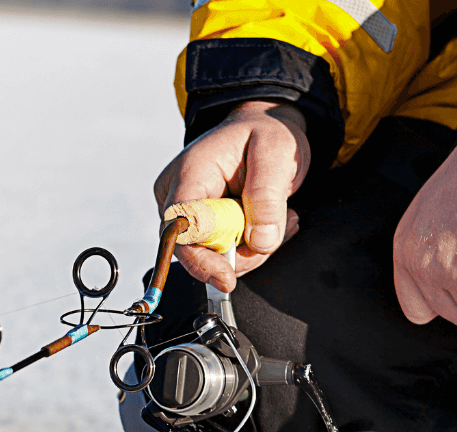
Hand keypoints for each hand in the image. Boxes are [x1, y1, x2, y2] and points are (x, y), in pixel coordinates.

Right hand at [153, 102, 308, 290]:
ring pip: (210, 256)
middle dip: (238, 253)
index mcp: (190, 174)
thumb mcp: (277, 152)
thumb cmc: (265, 131)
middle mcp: (176, 196)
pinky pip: (219, 252)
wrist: (261, 127)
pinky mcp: (197, 226)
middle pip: (194, 250)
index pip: (180, 229)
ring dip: (249, 248)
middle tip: (277, 231)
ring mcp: (183, 214)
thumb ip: (267, 197)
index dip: (200, 259)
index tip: (226, 279)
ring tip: (280, 218)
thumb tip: (260, 242)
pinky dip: (247, 245)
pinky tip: (268, 222)